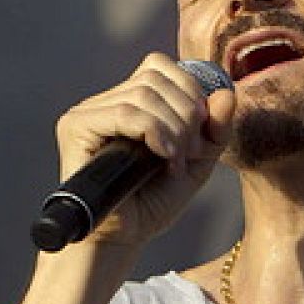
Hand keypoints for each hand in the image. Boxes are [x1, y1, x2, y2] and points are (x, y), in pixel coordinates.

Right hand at [52, 54, 235, 246]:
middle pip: (155, 78)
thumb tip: (227, 93)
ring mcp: (89, 111)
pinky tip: (163, 157)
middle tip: (191, 152)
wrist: (124, 237)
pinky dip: (155, 133)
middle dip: (186, 114)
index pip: (160, 66)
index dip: (190, 90)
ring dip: (174, 129)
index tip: (202, 130)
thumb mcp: (197, 161)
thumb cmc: (154, 201)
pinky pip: (125, 113)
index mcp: (131, 102)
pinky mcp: (76, 126)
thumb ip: (215, 128)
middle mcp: (107, 101)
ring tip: (176, 161)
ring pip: (144, 94)